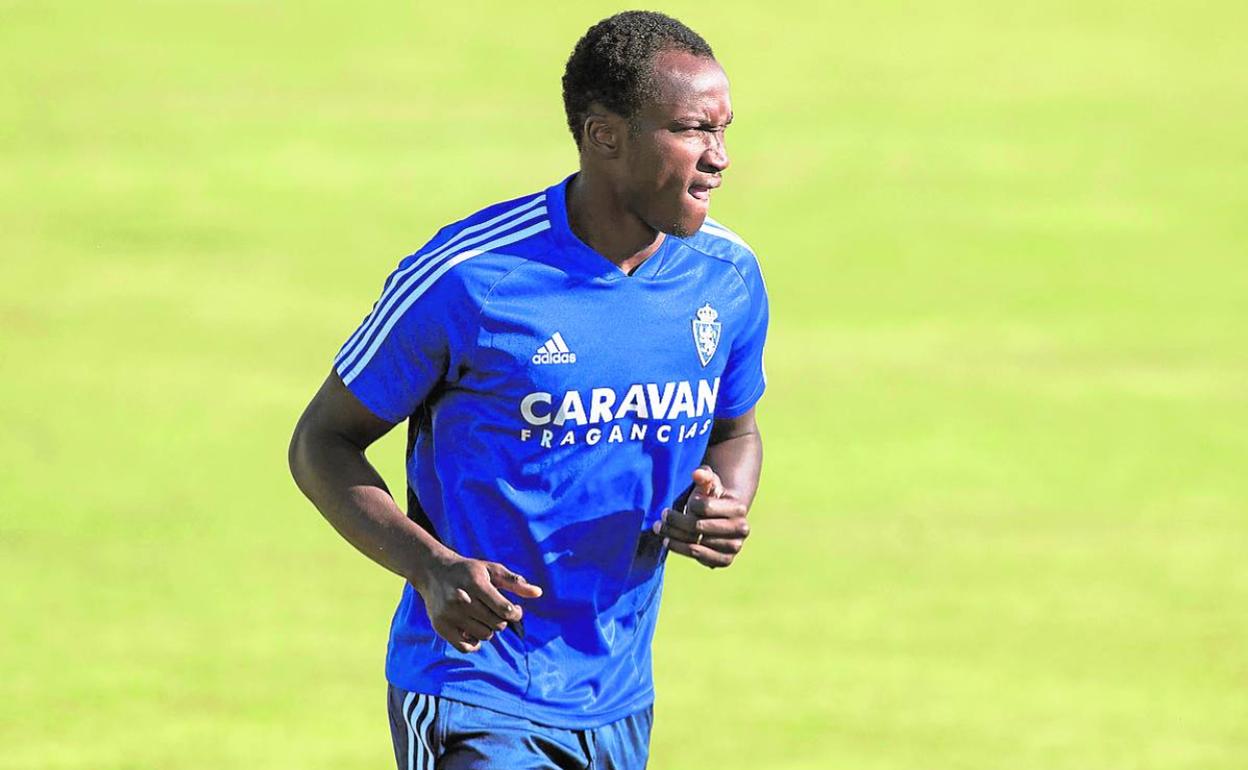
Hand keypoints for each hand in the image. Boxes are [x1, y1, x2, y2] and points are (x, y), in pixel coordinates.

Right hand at [414, 553, 542, 652]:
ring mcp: (449, 614)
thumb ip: (515, 582)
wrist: (433, 571)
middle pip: (497, 624)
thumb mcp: (492, 570)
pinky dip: (474, 643)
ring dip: (489, 629)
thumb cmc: (469, 571)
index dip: (516, 613)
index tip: (515, 610)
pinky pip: (466, 647)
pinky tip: (474, 630)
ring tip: (483, 617)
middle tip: (496, 611)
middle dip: (502, 620)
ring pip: (484, 636)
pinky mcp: (441, 627)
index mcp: (476, 583)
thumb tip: (539, 593)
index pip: (505, 610)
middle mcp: (461, 599)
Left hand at [654, 465, 750, 568]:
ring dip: (673, 535)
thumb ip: (704, 475)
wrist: (724, 520)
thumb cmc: (714, 499)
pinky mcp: (725, 561)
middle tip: (662, 515)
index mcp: (739, 508)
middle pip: (697, 526)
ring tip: (659, 528)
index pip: (704, 507)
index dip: (691, 503)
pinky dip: (680, 549)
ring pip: (695, 543)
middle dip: (675, 520)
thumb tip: (697, 473)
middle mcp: (741, 530)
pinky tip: (668, 541)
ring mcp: (734, 547)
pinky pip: (698, 557)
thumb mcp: (710, 484)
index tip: (686, 501)